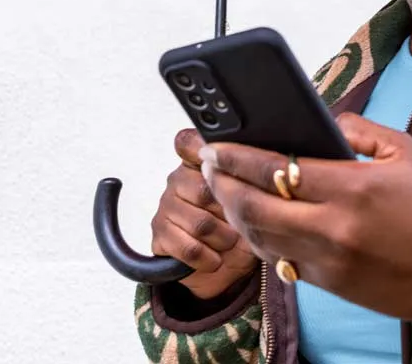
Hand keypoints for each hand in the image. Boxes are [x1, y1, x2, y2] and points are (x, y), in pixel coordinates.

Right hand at [150, 129, 258, 298]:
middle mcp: (178, 179)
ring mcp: (166, 206)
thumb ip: (247, 180)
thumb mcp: (252, 202)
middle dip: (229, 216)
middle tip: (237, 225)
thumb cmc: (242, 228)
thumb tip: (250, 166)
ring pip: (201, 223)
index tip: (216, 160)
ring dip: (223, 240)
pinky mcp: (159, 235)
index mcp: (200, 164)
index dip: (200, 147)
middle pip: (205, 191)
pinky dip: (209, 258)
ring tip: (227, 243)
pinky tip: (213, 258)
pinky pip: (189, 247)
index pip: (188, 142)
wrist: (227, 267)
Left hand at [199, 113, 411, 340]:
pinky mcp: (326, 284)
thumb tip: (322, 120)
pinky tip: (250, 219)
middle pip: (252, 206)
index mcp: (353, 187)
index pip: (275, 169)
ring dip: (231, 211)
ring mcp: (326, 260)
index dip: (237, 156)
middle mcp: (333, 227)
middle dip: (220, 183)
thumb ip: (359, 128)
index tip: (215, 145)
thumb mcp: (405, 151)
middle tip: (207, 164)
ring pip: (257, 236)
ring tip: (221, 188)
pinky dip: (257, 237)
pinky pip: (277, 259)